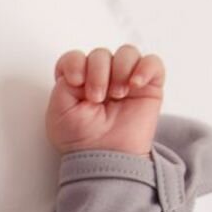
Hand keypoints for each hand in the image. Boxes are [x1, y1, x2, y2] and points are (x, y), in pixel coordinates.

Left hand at [46, 46, 164, 155]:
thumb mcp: (58, 112)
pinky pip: (153, 62)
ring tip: (117, 95)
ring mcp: (126, 80)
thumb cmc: (80, 140)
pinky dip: (145, 68)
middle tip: (97, 98)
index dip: (75, 62)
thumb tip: (82, 65)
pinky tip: (135, 85)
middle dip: (97, 72)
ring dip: (120, 70)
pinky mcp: (148, 86)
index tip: (75, 80)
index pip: (75, 57)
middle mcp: (102, 78)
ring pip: (127, 52)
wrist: (105, 159)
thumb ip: (63, 83)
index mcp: (78, 83)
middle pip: (100, 54)